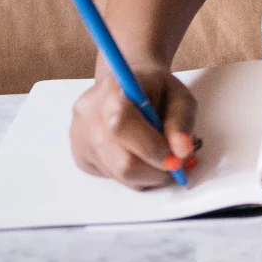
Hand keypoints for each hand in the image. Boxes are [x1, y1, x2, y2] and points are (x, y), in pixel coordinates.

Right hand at [70, 64, 198, 189]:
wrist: (128, 84)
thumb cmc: (155, 89)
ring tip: (159, 156)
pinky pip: (111, 177)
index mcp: (112, 90)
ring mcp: (79, 138)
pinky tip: (138, 153)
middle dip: (155, 170)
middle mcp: (89, 115)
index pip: (124, 126)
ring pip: (118, 175)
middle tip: (176, 166)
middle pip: (121, 161)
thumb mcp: (178, 94)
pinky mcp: (80, 156)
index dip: (152, 148)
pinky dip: (133, 174)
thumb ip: (182, 121)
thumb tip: (182, 152)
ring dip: (147, 174)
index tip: (177, 159)